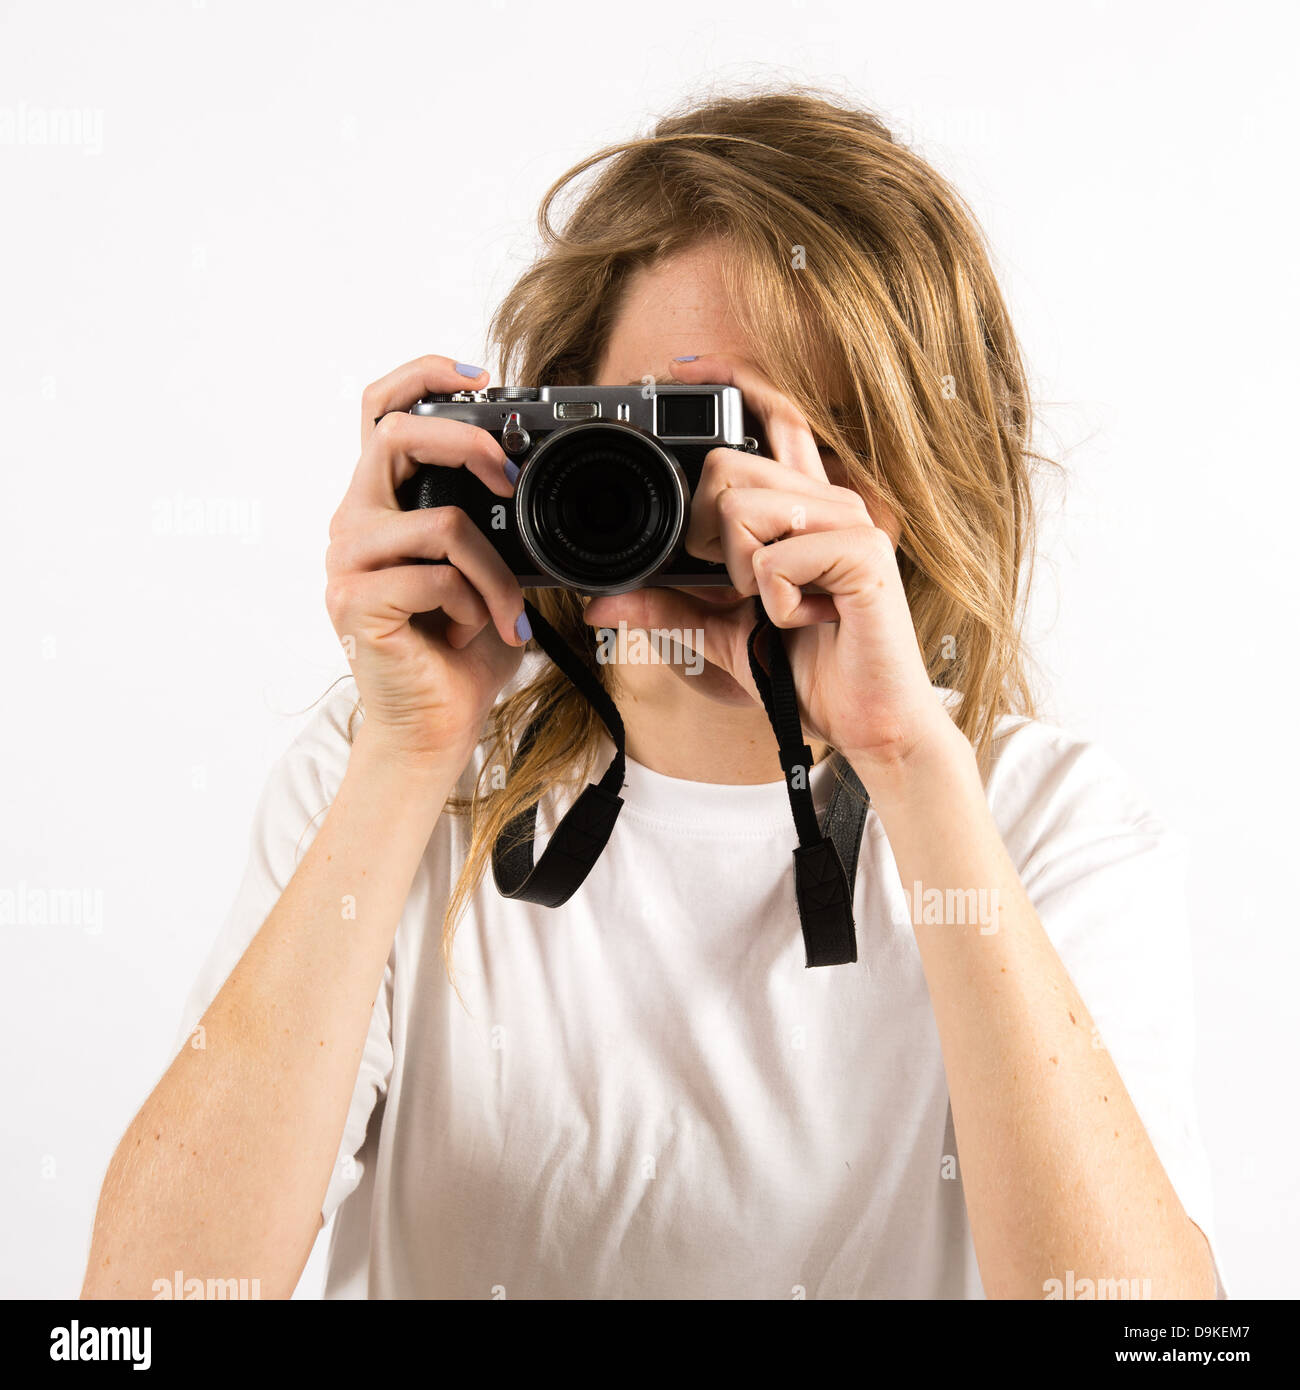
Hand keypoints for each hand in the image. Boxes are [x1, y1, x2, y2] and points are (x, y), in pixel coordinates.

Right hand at [325, 355, 528, 764]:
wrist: (435, 728)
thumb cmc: (459, 654)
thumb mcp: (484, 573)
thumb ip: (490, 525)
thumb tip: (530, 480)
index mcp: (382, 506)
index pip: (380, 412)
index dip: (422, 376)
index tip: (478, 376)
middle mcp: (354, 524)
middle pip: (395, 434)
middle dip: (468, 443)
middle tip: (512, 478)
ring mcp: (348, 563)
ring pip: (440, 523)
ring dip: (491, 571)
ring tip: (502, 613)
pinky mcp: (356, 603)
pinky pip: (437, 576)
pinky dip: (475, 605)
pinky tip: (471, 633)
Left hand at [583, 352, 957, 787]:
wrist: (864, 722)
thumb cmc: (806, 669)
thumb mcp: (721, 635)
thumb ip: (667, 609)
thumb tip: (599, 604)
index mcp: (802, 506)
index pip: (773, 415)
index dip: (729, 380)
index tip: (680, 367)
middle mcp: (828, 501)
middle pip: (729, 467)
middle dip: (708, 537)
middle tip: (740, 587)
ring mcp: (851, 522)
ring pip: (745, 509)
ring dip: (741, 576)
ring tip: (781, 607)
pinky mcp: (865, 554)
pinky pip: (775, 560)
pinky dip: (775, 605)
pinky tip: (807, 622)